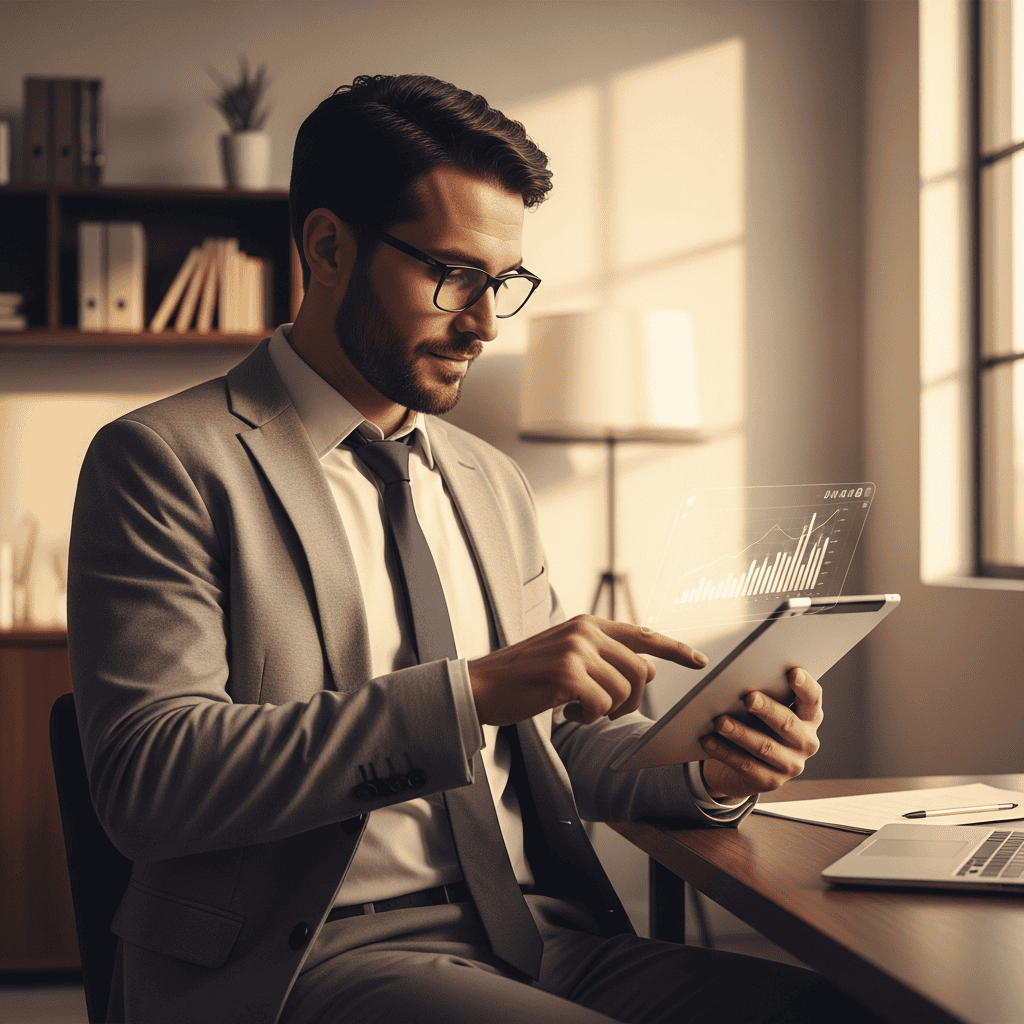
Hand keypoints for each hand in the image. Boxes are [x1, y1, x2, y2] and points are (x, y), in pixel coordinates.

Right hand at [468, 614, 707, 726]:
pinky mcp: (566, 674)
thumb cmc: (524, 677)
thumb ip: (606, 659)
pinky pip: (601, 707)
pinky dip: (587, 718)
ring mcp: (576, 650)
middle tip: (603, 711)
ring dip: (604, 711)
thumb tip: (649, 672)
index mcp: (588, 624)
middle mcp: (585, 631)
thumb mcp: (568, 658)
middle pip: (639, 672)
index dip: (675, 649)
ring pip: (622, 692)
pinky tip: (567, 714)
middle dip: (630, 701)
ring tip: (576, 709)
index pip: (643, 635)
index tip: (700, 660)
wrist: (480, 685)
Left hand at [700, 666, 822, 800]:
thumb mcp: (766, 710)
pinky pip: (745, 765)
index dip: (805, 686)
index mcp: (809, 718)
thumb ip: (764, 694)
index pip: (812, 700)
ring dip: (740, 733)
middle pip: (788, 723)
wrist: (748, 765)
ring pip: (764, 747)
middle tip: (749, 697)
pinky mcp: (770, 781)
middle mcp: (806, 743)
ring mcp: (791, 765)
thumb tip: (738, 675)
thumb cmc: (758, 724)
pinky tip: (708, 741)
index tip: (793, 672)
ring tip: (720, 721)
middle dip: (767, 709)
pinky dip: (724, 752)